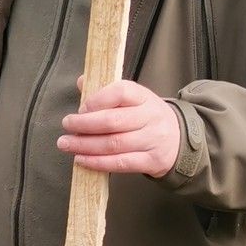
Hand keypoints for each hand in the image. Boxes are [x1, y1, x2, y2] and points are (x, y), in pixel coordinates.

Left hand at [59, 79, 181, 176]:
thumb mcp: (133, 99)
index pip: (121, 92)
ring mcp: (152, 140)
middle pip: (113, 121)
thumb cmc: (146, 117)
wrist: (178, 139)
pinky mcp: (151, 161)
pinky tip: (81, 160)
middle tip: (66, 126)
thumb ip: (106, 90)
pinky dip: (98, 163)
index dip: (97, 100)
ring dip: (85, 145)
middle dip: (84, 125)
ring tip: (66, 144)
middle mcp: (150, 117)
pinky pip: (121, 163)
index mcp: (144, 97)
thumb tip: (81, 81)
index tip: (80, 108)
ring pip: (114, 144)